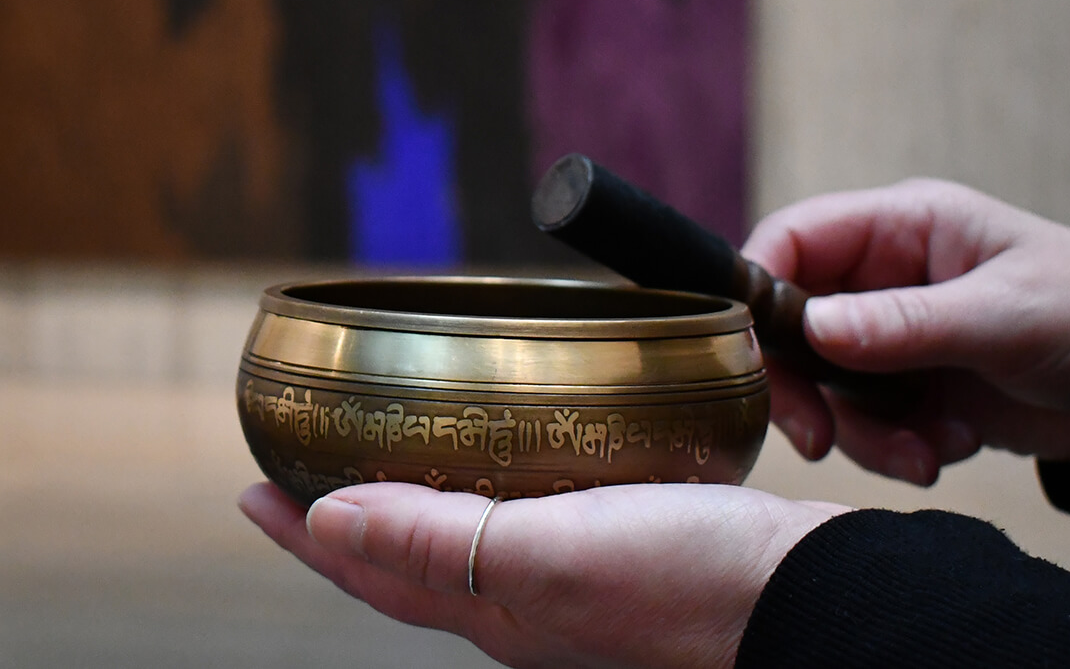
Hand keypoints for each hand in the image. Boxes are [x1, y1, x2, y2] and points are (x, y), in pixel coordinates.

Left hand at [240, 481, 848, 668]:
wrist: (819, 599)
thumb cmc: (695, 583)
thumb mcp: (551, 555)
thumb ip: (438, 539)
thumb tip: (327, 518)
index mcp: (496, 609)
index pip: (371, 570)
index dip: (305, 535)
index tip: (250, 490)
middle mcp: (526, 605)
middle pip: (409, 561)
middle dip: (348, 521)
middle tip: (302, 474)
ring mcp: (577, 585)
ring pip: (468, 543)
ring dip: (415, 504)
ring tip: (391, 460)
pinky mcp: (629, 555)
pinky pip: (532, 523)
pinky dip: (497, 491)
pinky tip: (522, 459)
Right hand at [741, 179, 1069, 483]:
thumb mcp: (1005, 317)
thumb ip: (904, 325)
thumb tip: (809, 328)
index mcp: (903, 226)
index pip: (791, 240)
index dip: (757, 293)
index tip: (754, 357)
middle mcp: (885, 276)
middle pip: (789, 326)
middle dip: (802, 389)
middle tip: (818, 441)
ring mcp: (896, 336)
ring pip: (823, 387)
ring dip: (863, 433)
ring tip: (930, 453)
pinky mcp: (912, 388)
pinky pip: (863, 424)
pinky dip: (895, 448)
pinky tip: (953, 449)